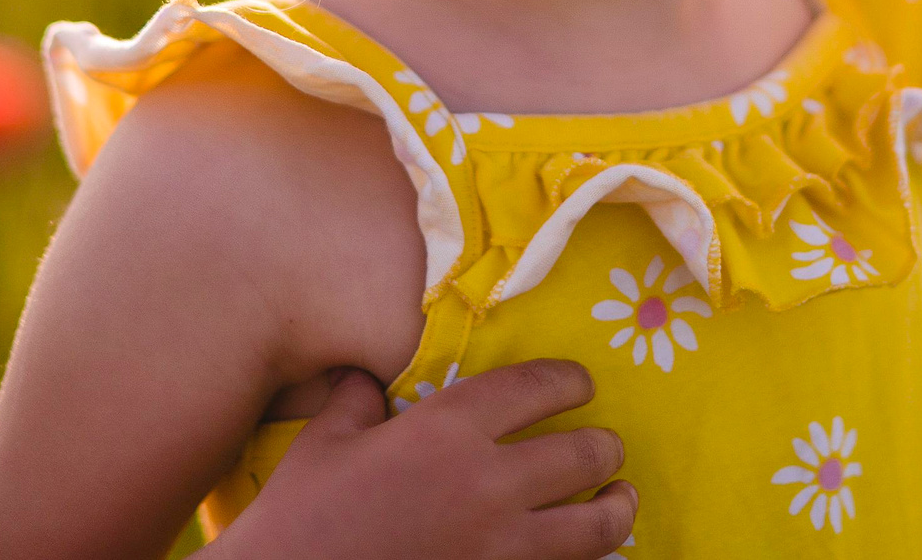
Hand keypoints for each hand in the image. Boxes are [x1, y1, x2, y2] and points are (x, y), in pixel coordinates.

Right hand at [208, 361, 633, 559]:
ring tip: (622, 499)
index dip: (568, 381)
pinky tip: (583, 556)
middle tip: (608, 445)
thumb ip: (357, 401)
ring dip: (617, 508)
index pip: (534, 388)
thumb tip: (366, 379)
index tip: (581, 383)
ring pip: (594, 527)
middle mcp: (488, 484)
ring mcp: (500, 547)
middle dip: (605, 446)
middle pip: (582, 455)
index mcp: (447, 430)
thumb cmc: (299, 517)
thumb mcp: (325, 443)